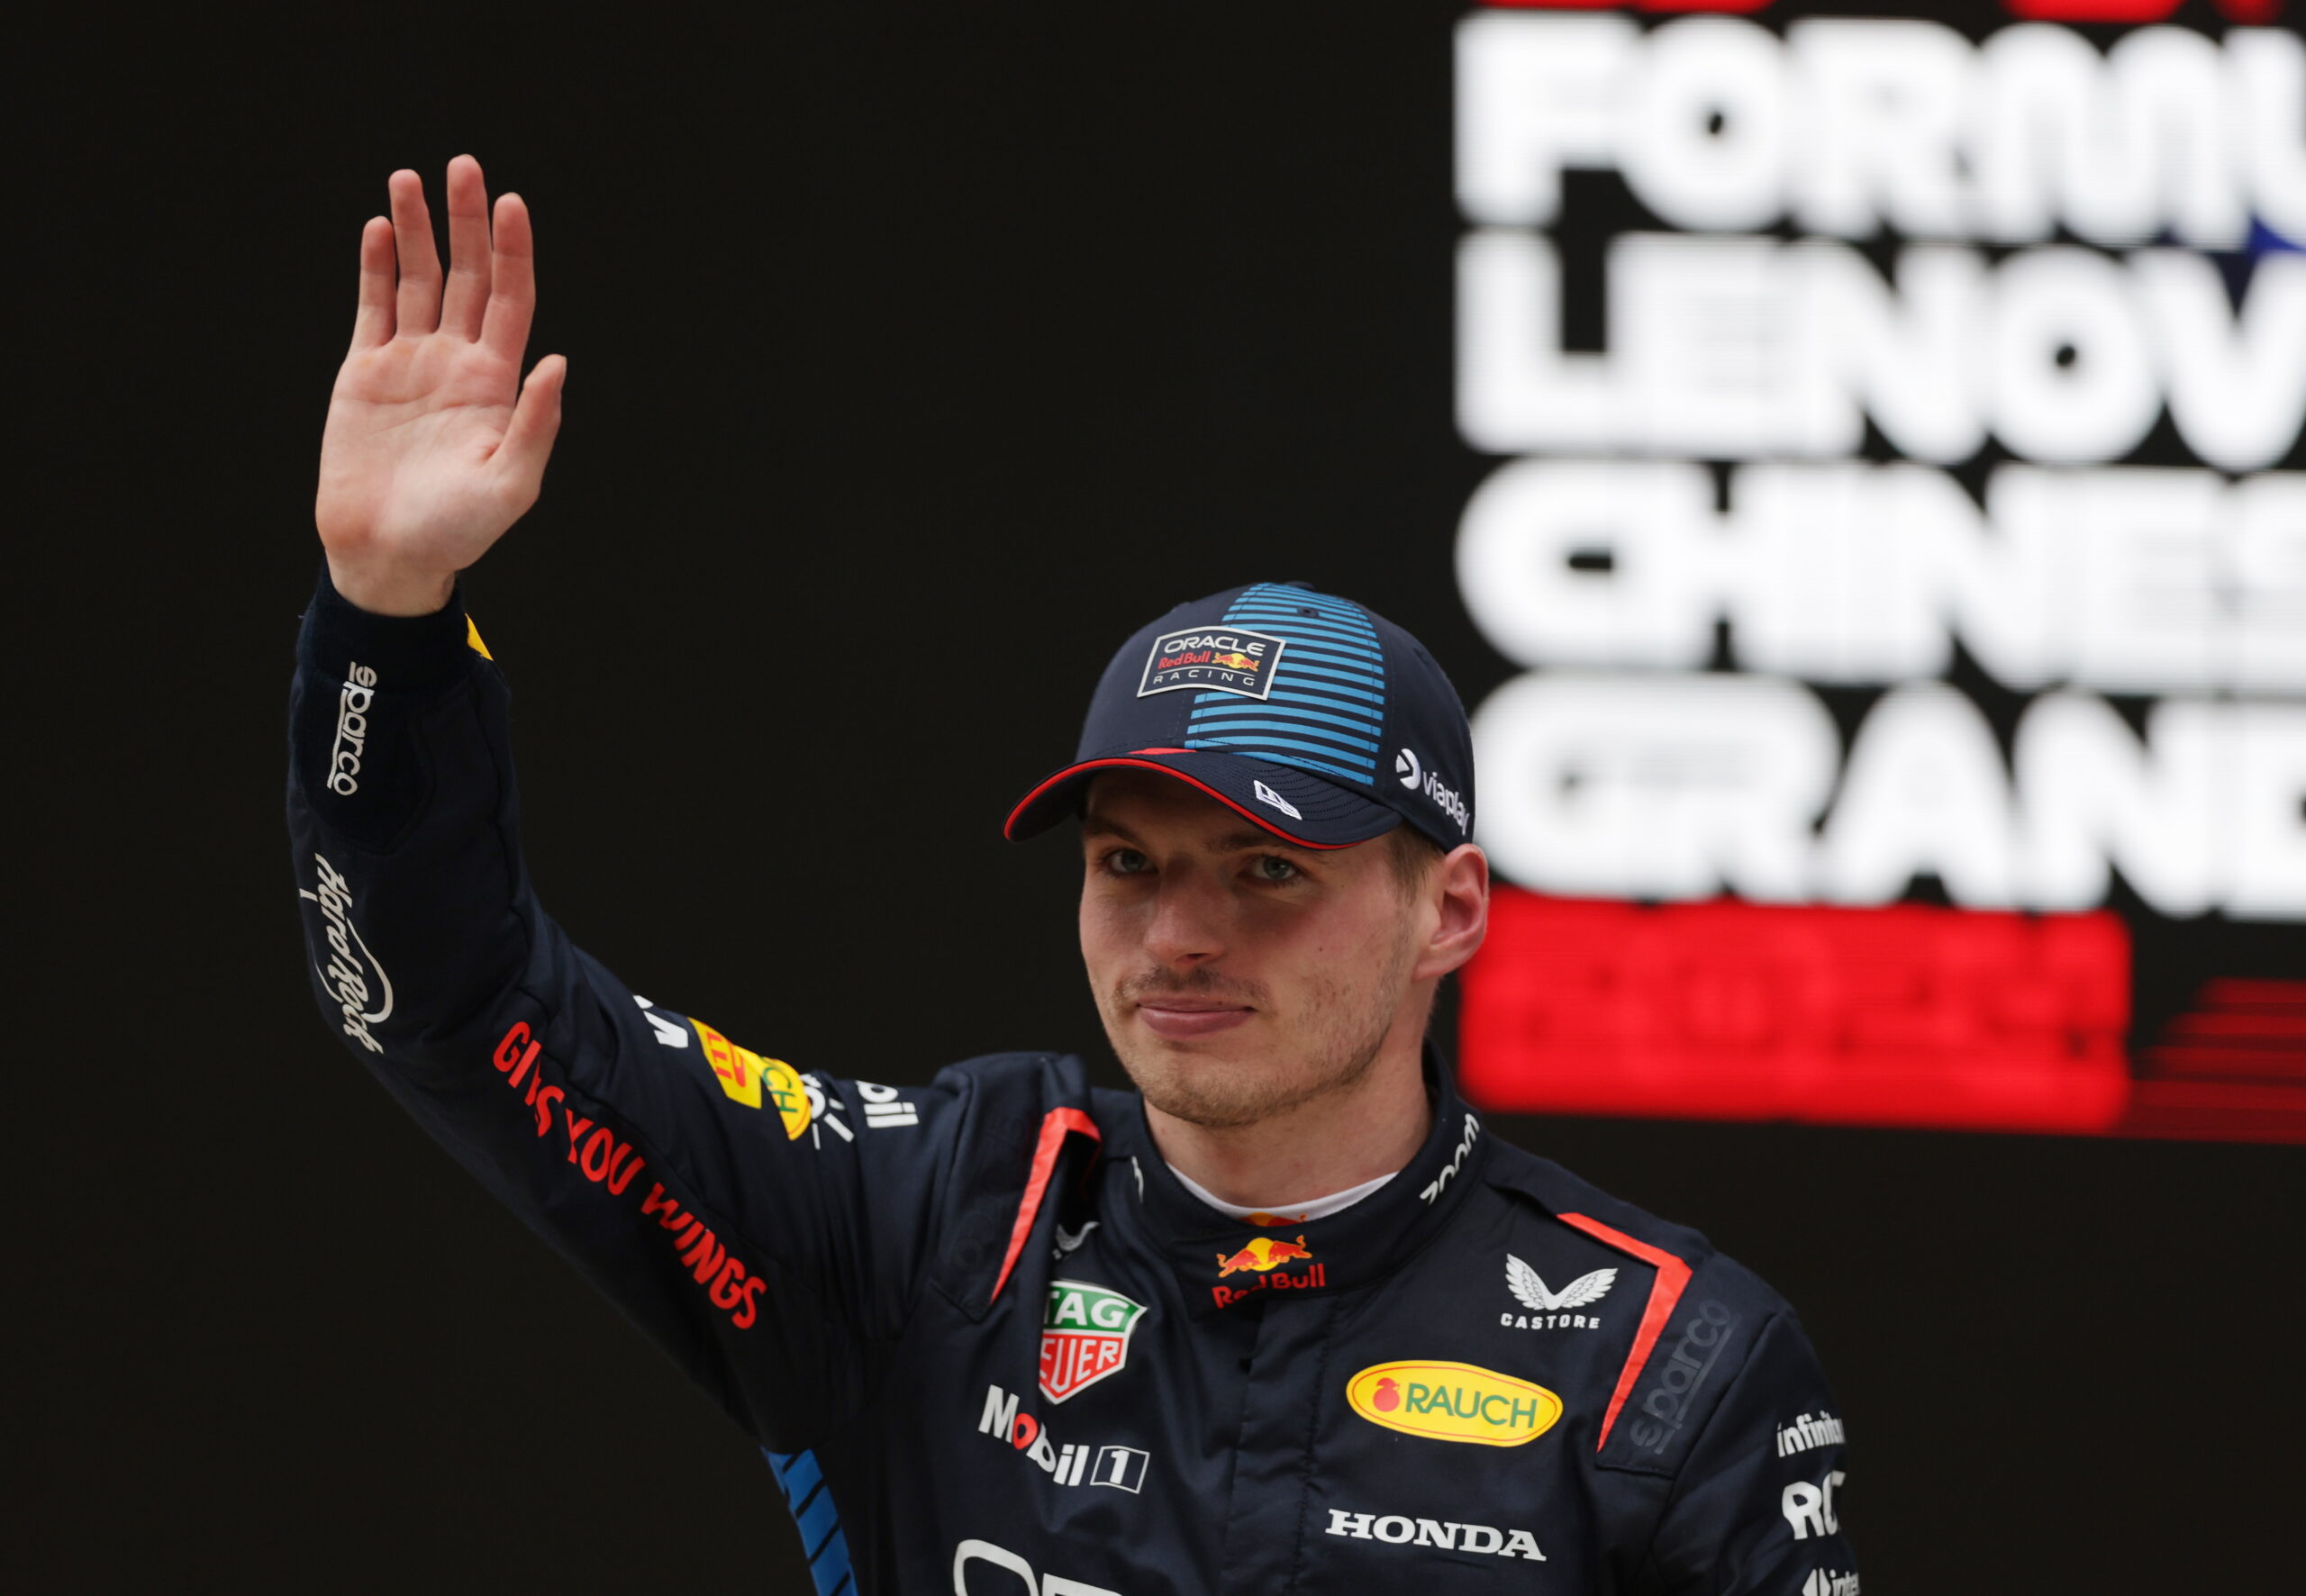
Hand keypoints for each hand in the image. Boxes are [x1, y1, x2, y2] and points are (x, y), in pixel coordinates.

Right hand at [315, 156, 565, 615]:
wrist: (387, 553)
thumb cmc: (456, 530)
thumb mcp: (510, 485)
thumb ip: (535, 424)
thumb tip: (559, 362)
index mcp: (497, 383)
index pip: (511, 300)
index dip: (513, 251)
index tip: (511, 203)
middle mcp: (458, 362)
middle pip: (467, 276)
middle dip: (466, 222)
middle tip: (463, 166)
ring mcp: (411, 363)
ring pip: (417, 280)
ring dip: (415, 231)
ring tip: (408, 179)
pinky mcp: (365, 372)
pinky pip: (374, 306)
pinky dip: (375, 266)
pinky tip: (378, 227)